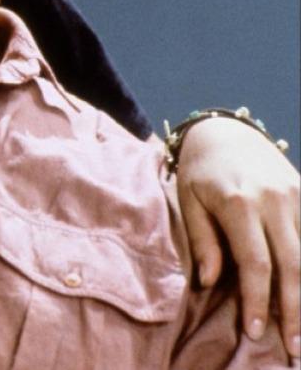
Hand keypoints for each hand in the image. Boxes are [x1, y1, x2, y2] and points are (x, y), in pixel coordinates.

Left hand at [175, 117, 299, 355]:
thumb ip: (202, 241)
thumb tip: (209, 282)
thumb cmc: (199, 171)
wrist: (225, 131)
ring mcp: (296, 196)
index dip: (258, 301)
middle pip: (292, 266)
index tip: (256, 332)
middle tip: (295, 347)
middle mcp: (274, 201)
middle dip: (295, 311)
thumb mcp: (188, 201)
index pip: (256, 264)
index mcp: (239, 203)